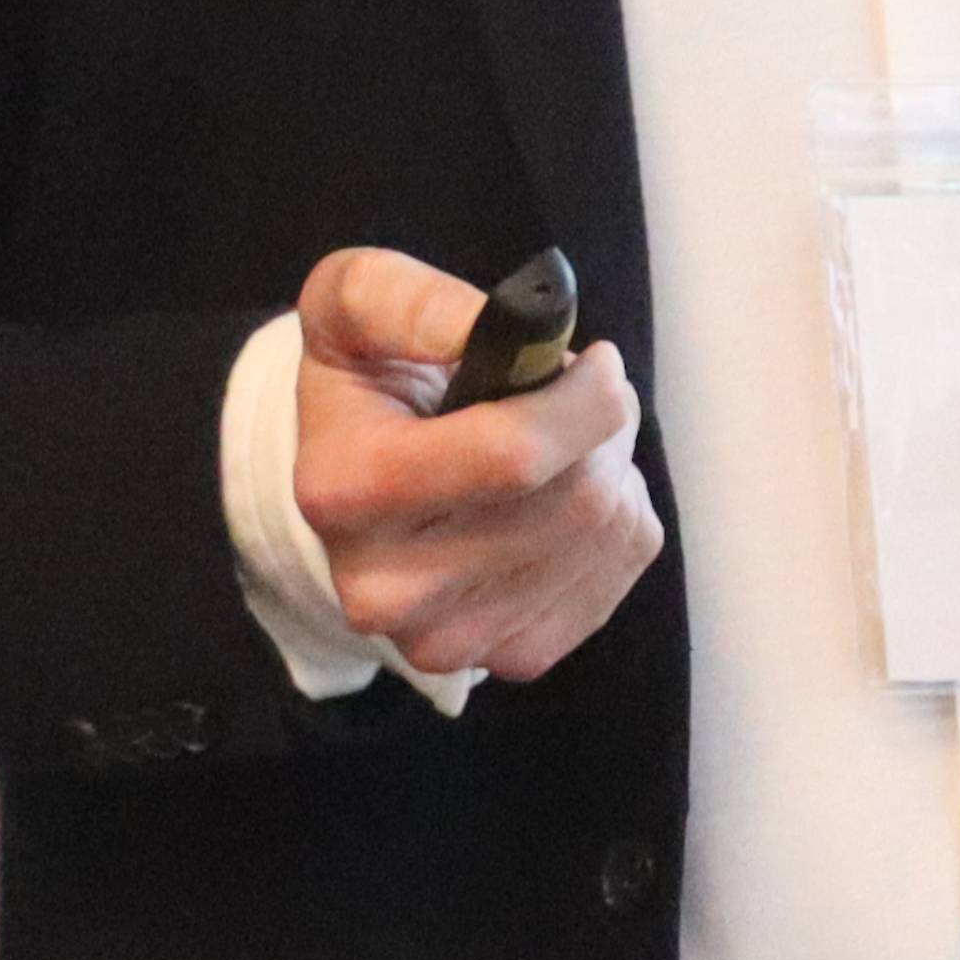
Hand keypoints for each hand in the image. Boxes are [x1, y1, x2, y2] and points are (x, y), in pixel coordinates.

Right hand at [292, 246, 659, 683]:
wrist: (355, 474)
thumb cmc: (367, 377)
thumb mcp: (357, 301)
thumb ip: (414, 301)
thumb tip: (502, 328)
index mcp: (343, 489)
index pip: (512, 457)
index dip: (582, 398)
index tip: (593, 360)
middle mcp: (383, 588)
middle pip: (573, 501)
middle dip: (600, 429)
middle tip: (579, 394)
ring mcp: (446, 639)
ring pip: (604, 536)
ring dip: (610, 469)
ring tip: (565, 442)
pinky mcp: (507, 658)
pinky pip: (616, 575)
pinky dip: (616, 523)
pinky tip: (564, 496)